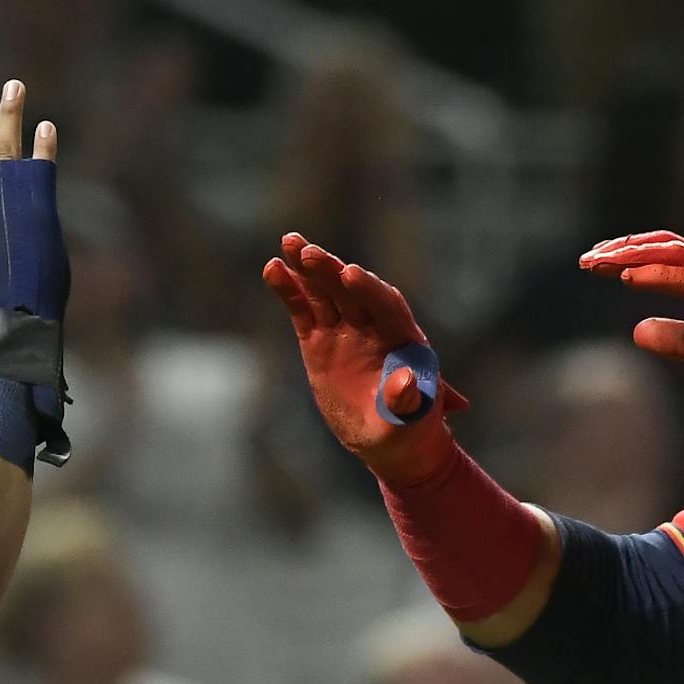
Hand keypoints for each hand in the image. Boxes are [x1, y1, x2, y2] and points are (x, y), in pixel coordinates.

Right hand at [261, 233, 467, 486]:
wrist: (389, 441)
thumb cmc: (408, 431)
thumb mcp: (410, 423)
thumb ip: (407, 402)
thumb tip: (404, 381)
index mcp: (405, 340)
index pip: (388, 306)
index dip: (370, 290)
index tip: (350, 274)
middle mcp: (375, 326)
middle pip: (353, 291)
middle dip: (332, 271)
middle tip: (308, 252)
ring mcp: (346, 330)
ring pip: (326, 293)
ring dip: (308, 268)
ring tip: (288, 242)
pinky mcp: (320, 339)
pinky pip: (304, 310)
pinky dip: (290, 290)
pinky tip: (273, 269)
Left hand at [580, 231, 683, 424]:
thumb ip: (678, 338)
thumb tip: (637, 331)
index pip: (670, 254)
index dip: (633, 254)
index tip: (600, 263)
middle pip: (665, 245)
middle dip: (622, 249)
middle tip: (587, 260)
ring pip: (673, 253)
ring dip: (631, 256)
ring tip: (598, 263)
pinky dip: (655, 274)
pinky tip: (627, 277)